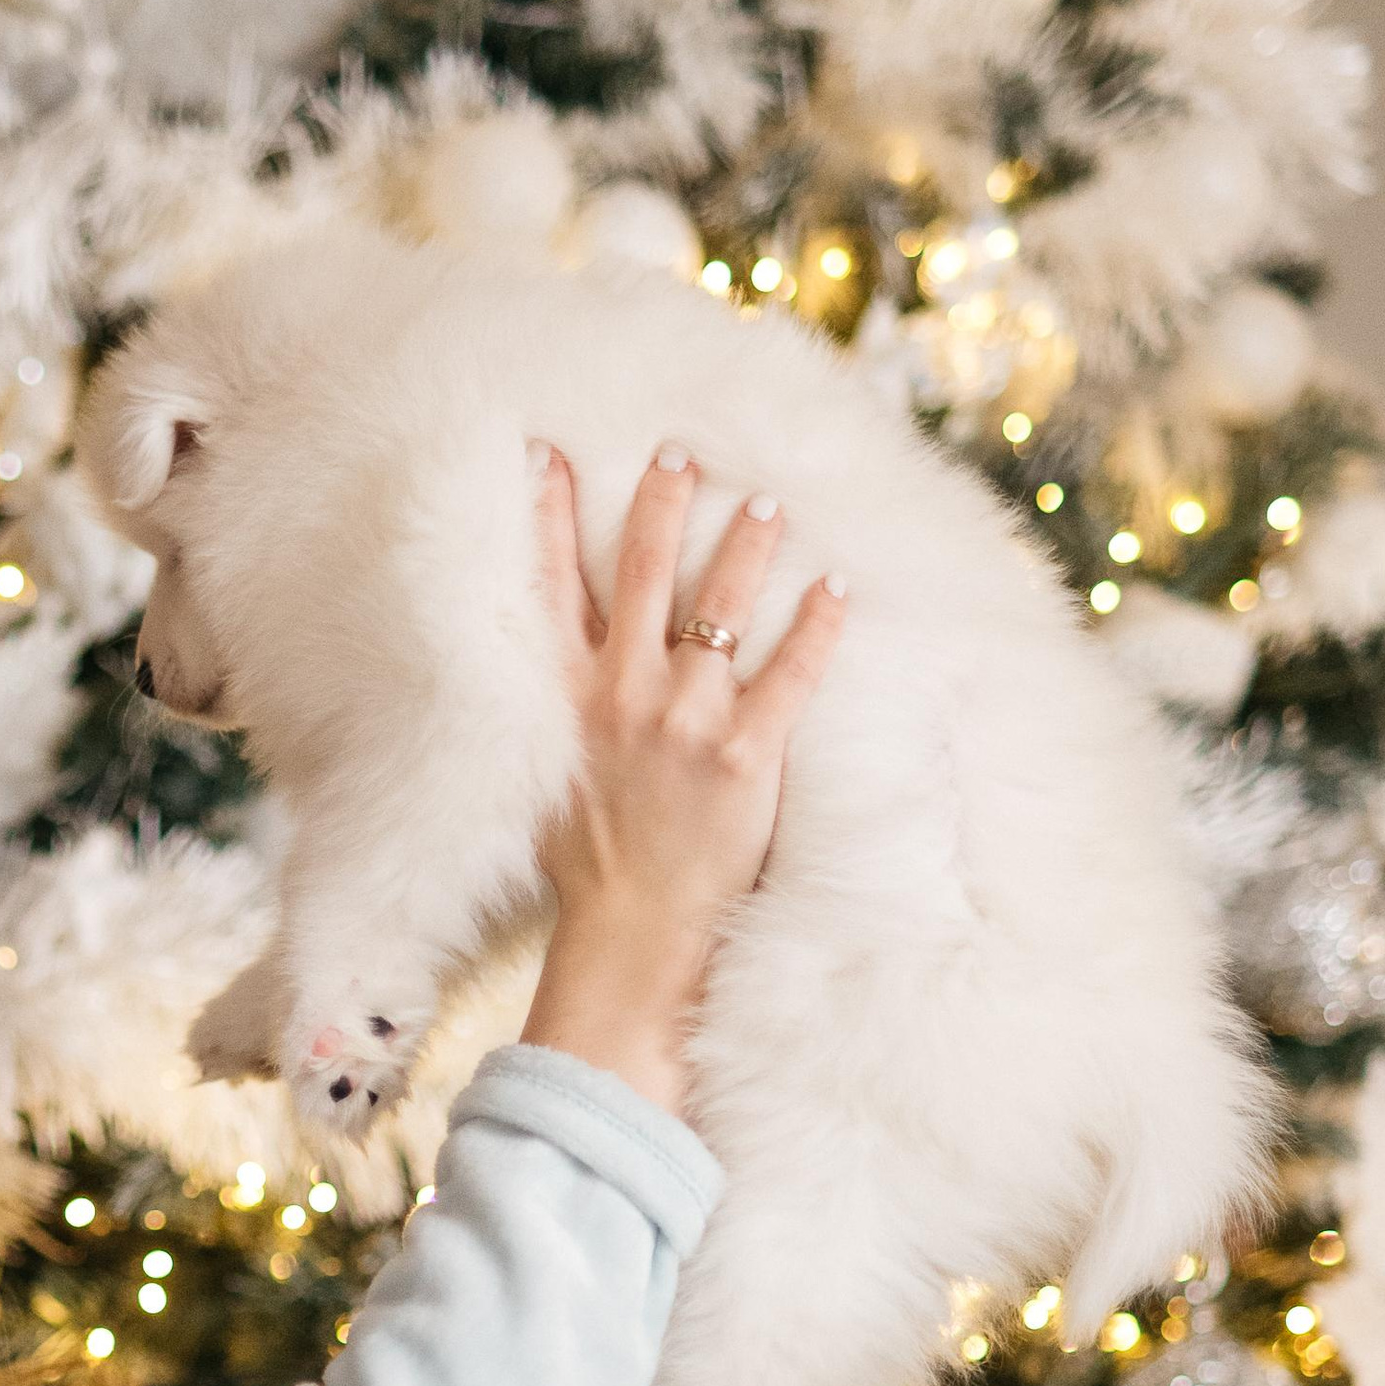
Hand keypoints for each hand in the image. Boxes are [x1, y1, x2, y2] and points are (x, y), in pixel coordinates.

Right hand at [519, 444, 845, 1114]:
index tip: (550, 455)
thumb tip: (559, 683)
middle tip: (682, 450)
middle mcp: (623, 696)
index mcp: (568, 700)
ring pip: (718, 606)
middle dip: (661, 502)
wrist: (630, 935)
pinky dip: (816, 624)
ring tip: (768, 501)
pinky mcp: (744, 756)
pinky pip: (791, 674)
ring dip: (744, 544)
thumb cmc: (588, 868)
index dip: (550, 515)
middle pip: (641, 573)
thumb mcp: (548, 781)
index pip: (552, 588)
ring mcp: (686, 722)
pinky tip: (836, 585)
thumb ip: (559, 720)